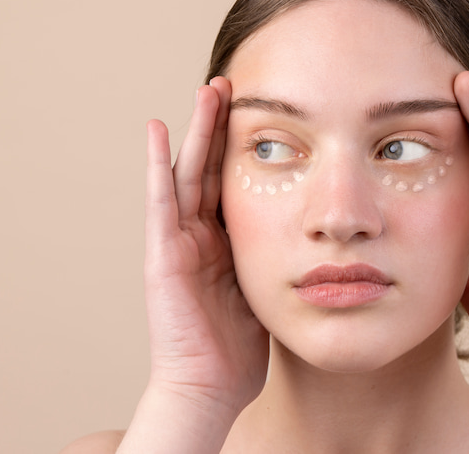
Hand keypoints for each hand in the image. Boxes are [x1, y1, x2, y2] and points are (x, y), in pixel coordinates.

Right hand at [143, 77, 268, 417]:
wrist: (211, 387)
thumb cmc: (241, 346)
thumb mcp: (267, 284)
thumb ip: (276, 251)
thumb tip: (310, 225)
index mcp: (225, 240)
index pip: (234, 179)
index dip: (244, 143)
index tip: (262, 106)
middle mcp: (198, 234)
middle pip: (210, 167)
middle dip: (221, 125)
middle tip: (234, 82)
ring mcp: (177, 242)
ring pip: (187, 174)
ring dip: (196, 131)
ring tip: (209, 89)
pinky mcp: (162, 256)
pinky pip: (160, 204)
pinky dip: (157, 166)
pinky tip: (159, 130)